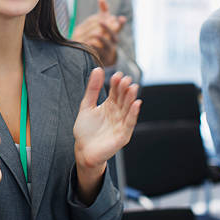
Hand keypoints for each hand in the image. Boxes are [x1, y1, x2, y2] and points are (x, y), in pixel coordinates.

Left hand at [71, 0, 125, 65]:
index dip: (120, 23)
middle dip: (108, 28)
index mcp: (114, 32)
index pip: (118, 26)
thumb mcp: (103, 23)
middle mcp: (112, 41)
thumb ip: (103, 11)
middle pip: (113, 35)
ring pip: (107, 45)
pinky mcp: (101, 58)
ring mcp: (108, 50)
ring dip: (101, 39)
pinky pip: (99, 54)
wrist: (102, 56)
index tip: (121, 18)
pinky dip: (94, 49)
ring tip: (94, 35)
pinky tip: (89, 44)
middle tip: (101, 21)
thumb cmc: (103, 36)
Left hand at [73, 69, 140, 203]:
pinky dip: (133, 114)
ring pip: (128, 109)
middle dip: (124, 89)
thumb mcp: (87, 105)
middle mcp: (118, 113)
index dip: (116, 83)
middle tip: (125, 79)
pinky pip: (129, 123)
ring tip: (132, 87)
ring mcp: (121, 124)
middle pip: (123, 99)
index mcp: (110, 106)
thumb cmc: (85, 130)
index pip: (116, 92)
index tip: (116, 74)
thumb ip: (93, 88)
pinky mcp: (123, 135)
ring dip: (131, 98)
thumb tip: (98, 69)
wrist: (83, 150)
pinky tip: (136, 104)